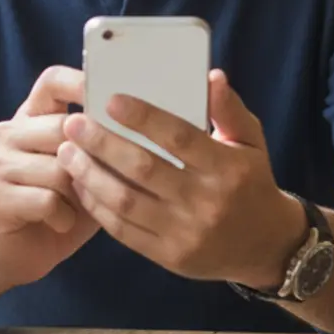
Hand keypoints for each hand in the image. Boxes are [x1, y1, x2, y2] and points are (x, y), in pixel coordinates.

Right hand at [0, 66, 99, 287]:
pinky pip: (48, 200)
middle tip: (100, 180)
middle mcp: (8, 133)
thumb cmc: (62, 206)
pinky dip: (65, 218)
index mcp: (30, 117)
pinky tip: (61, 223)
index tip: (113, 96)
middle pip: (64, 128)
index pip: (52, 81)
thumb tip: (142, 127)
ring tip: (74, 206)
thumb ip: (102, 147)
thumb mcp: (86, 171)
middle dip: (91, 159)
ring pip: (59, 168)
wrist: (18, 253)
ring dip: (78, 195)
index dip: (82, 83)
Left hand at [57, 69, 305, 287]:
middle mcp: (205, 202)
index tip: (110, 101)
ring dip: (90, 175)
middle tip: (73, 123)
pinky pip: (124, 230)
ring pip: (126, 201)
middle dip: (102, 144)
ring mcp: (185, 233)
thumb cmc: (252, 182)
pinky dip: (97, 207)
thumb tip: (211, 76)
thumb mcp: (251, 141)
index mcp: (226, 168)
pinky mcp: (169, 257)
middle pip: (143, 169)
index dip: (143, 118)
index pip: (178, 138)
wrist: (266, 247)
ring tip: (67, 152)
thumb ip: (229, 109)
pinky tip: (81, 185)